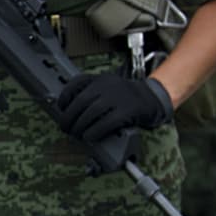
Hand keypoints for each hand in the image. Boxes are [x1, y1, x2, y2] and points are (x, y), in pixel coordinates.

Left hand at [57, 73, 174, 144]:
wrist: (154, 98)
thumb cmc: (127, 97)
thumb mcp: (109, 88)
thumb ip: (91, 95)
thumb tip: (68, 113)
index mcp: (102, 79)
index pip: (76, 83)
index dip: (65, 96)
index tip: (61, 108)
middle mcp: (109, 85)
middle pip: (81, 101)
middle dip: (69, 118)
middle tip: (66, 128)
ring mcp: (119, 97)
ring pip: (91, 112)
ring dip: (80, 127)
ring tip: (77, 135)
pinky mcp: (128, 110)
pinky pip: (106, 122)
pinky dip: (94, 131)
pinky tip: (90, 137)